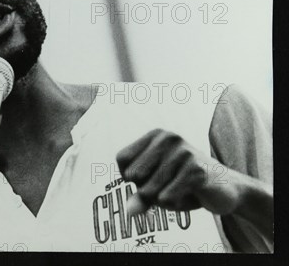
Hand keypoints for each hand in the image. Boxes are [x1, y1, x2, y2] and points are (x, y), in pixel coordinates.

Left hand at [116, 128, 241, 215]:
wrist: (225, 189)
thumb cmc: (183, 184)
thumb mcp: (156, 188)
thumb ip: (139, 198)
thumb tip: (130, 211)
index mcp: (156, 135)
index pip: (122, 159)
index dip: (130, 176)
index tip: (151, 176)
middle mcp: (168, 138)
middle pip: (133, 175)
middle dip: (146, 189)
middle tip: (170, 184)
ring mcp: (183, 153)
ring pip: (148, 190)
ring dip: (161, 199)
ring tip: (180, 189)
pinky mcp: (196, 171)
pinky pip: (165, 198)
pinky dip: (173, 204)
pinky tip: (189, 195)